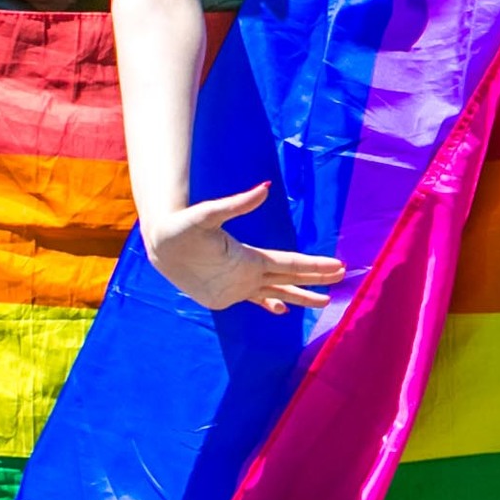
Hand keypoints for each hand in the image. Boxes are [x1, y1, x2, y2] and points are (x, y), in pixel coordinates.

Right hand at [143, 180, 346, 314]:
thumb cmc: (181, 227)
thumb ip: (238, 203)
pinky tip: (280, 310)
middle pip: (287, 280)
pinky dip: (269, 304)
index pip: (289, 265)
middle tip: (342, 279)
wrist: (156, 248)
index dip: (315, 266)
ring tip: (324, 302)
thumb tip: (264, 188)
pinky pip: (254, 300)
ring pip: (274, 294)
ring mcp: (233, 292)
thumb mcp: (207, 212)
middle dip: (315, 280)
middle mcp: (243, 281)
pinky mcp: (224, 296)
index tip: (338, 266)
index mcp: (245, 262)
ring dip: (298, 297)